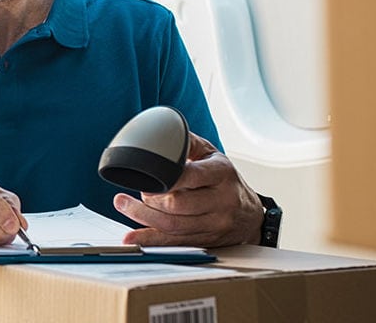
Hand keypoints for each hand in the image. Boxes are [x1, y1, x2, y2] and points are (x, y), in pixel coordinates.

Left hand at [113, 132, 263, 246]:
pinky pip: (175, 242)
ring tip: (124, 205)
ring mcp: (214, 224)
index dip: (166, 178)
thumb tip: (162, 133)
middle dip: (150, 198)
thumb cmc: (226, 181)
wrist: (251, 215)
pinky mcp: (206, 240)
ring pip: (174, 225)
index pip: (192, 176)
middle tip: (137, 189)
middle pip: (178, 205)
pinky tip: (133, 237)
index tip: (147, 175)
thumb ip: (188, 143)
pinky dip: (151, 240)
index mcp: (222, 174)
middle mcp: (221, 201)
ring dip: (144, 216)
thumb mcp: (213, 156)